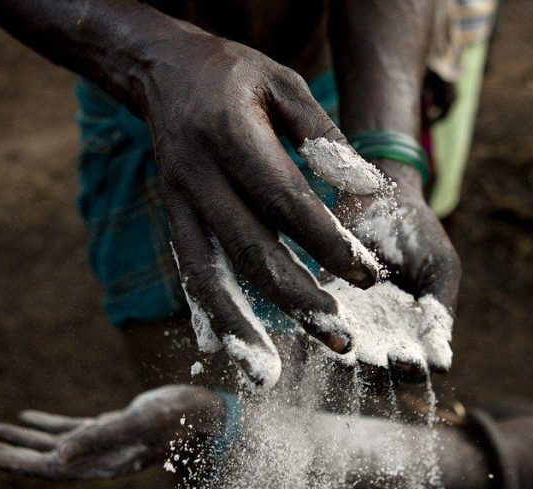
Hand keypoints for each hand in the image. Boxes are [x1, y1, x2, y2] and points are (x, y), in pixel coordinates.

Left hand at [0, 385, 223, 480]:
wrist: (203, 409)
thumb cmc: (176, 415)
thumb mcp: (139, 422)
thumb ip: (101, 438)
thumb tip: (60, 456)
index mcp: (107, 463)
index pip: (55, 469)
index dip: (21, 463)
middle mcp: (103, 458)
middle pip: (51, 459)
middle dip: (17, 452)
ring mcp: (107, 443)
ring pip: (59, 444)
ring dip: (29, 438)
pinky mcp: (112, 428)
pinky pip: (73, 429)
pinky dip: (50, 424)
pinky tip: (30, 416)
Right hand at [140, 32, 382, 387]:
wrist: (162, 71)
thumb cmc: (235, 75)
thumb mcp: (285, 84)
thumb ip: (326, 136)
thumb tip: (370, 192)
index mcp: (231, 135)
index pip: (287, 202)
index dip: (328, 244)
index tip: (368, 277)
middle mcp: (198, 175)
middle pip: (250, 251)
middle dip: (298, 302)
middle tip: (340, 340)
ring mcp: (178, 202)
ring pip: (208, 276)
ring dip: (242, 329)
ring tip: (271, 374)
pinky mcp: (172, 218)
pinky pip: (188, 274)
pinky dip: (209, 316)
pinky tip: (230, 351)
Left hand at [335, 160, 460, 381]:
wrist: (379, 195)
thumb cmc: (419, 233)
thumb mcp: (441, 268)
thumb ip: (440, 312)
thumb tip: (441, 365)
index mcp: (414, 335)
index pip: (414, 368)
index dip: (412, 371)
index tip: (409, 362)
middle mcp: (380, 336)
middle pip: (378, 373)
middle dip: (376, 374)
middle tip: (373, 362)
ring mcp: (348, 321)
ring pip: (345, 357)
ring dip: (345, 363)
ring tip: (347, 356)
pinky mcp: (320, 302)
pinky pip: (314, 328)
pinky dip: (314, 336)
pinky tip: (315, 337)